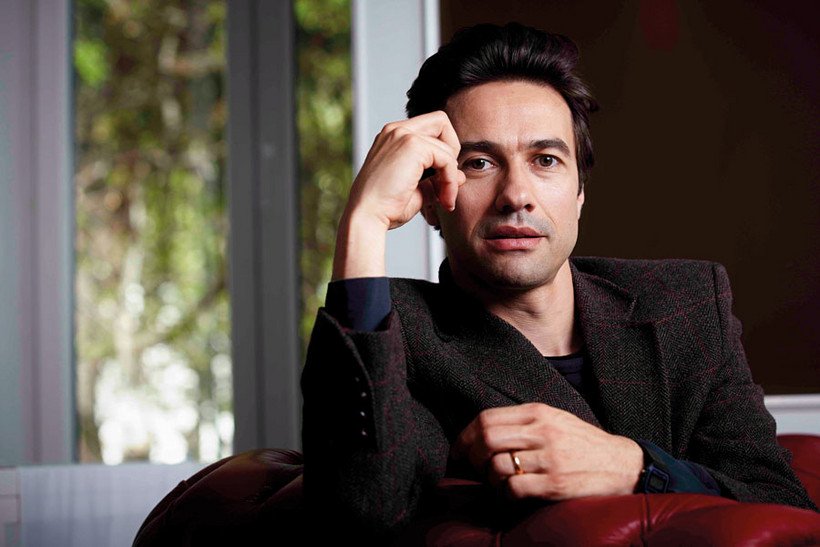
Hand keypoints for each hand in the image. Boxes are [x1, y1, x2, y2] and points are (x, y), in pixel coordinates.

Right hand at [332, 112, 465, 279]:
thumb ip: (437, 179)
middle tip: (447, 181)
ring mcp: (403, 134)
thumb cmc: (384, 208)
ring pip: (447, 144)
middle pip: (441, 121)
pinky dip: (450, 181)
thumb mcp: (416, 190)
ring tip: (444, 199)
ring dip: (451, 176)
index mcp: (392, 137)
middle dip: (452, 151)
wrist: (367, 217)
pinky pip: (447, 159)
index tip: (440, 183)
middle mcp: (396, 130)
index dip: (443, 151)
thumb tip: (460, 175)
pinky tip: (443, 199)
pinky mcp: (412, 145)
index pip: (431, 128)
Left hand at [451, 402, 643, 499]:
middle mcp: (543, 431)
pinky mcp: (556, 484)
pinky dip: (504, 495)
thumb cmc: (583, 444)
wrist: (624, 465)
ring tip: (496, 484)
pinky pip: (513, 489)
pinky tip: (511, 496)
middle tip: (471, 469)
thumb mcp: (555, 420)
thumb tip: (481, 434)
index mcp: (539, 412)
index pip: (486, 419)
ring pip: (497, 466)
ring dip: (489, 479)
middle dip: (471, 457)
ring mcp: (550, 458)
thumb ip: (523, 422)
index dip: (465, 437)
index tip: (458, 451)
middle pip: (486, 439)